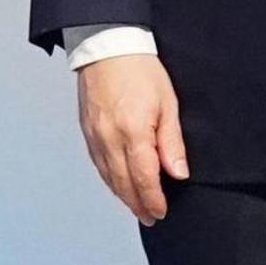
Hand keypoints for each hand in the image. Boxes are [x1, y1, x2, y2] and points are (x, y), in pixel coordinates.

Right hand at [76, 52, 186, 224]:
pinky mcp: (87, 131)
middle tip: (150, 218)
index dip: (153, 199)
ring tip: (137, 207)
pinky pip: (98, 164)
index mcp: (132, 132)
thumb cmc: (141, 70)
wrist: (107, 46)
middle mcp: (109, 138)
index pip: (143, 178)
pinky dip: (109, 179)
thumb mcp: (168, 104)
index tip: (161, 211)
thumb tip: (178, 173)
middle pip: (123, 183)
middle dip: (137, 204)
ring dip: (122, 195)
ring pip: (108, 176)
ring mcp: (95, 136)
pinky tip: (118, 184)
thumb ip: (171, 142)